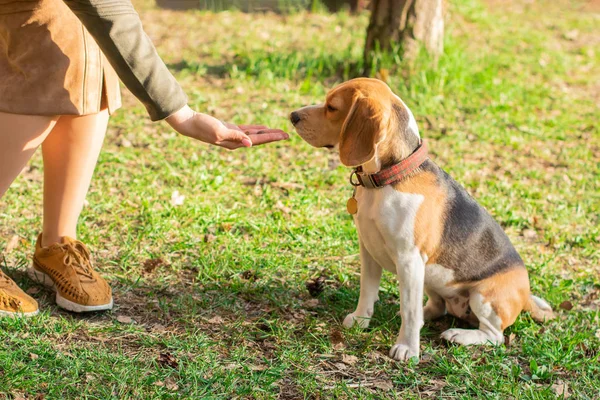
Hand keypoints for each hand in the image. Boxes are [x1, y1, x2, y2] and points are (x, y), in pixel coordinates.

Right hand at [166, 105, 288, 149]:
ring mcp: (233, 135)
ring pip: (255, 134)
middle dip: (273, 137)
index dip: (272, 138)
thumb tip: (251, 144)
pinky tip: (263, 128)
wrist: (189, 123)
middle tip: (287, 135)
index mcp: (236, 142)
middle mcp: (236, 141)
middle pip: (259, 139)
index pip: (258, 140)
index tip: (284, 136)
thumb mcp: (219, 130)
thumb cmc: (203, 126)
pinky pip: (247, 130)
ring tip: (279, 132)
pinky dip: (256, 129)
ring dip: (267, 133)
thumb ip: (235, 136)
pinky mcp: (230, 129)